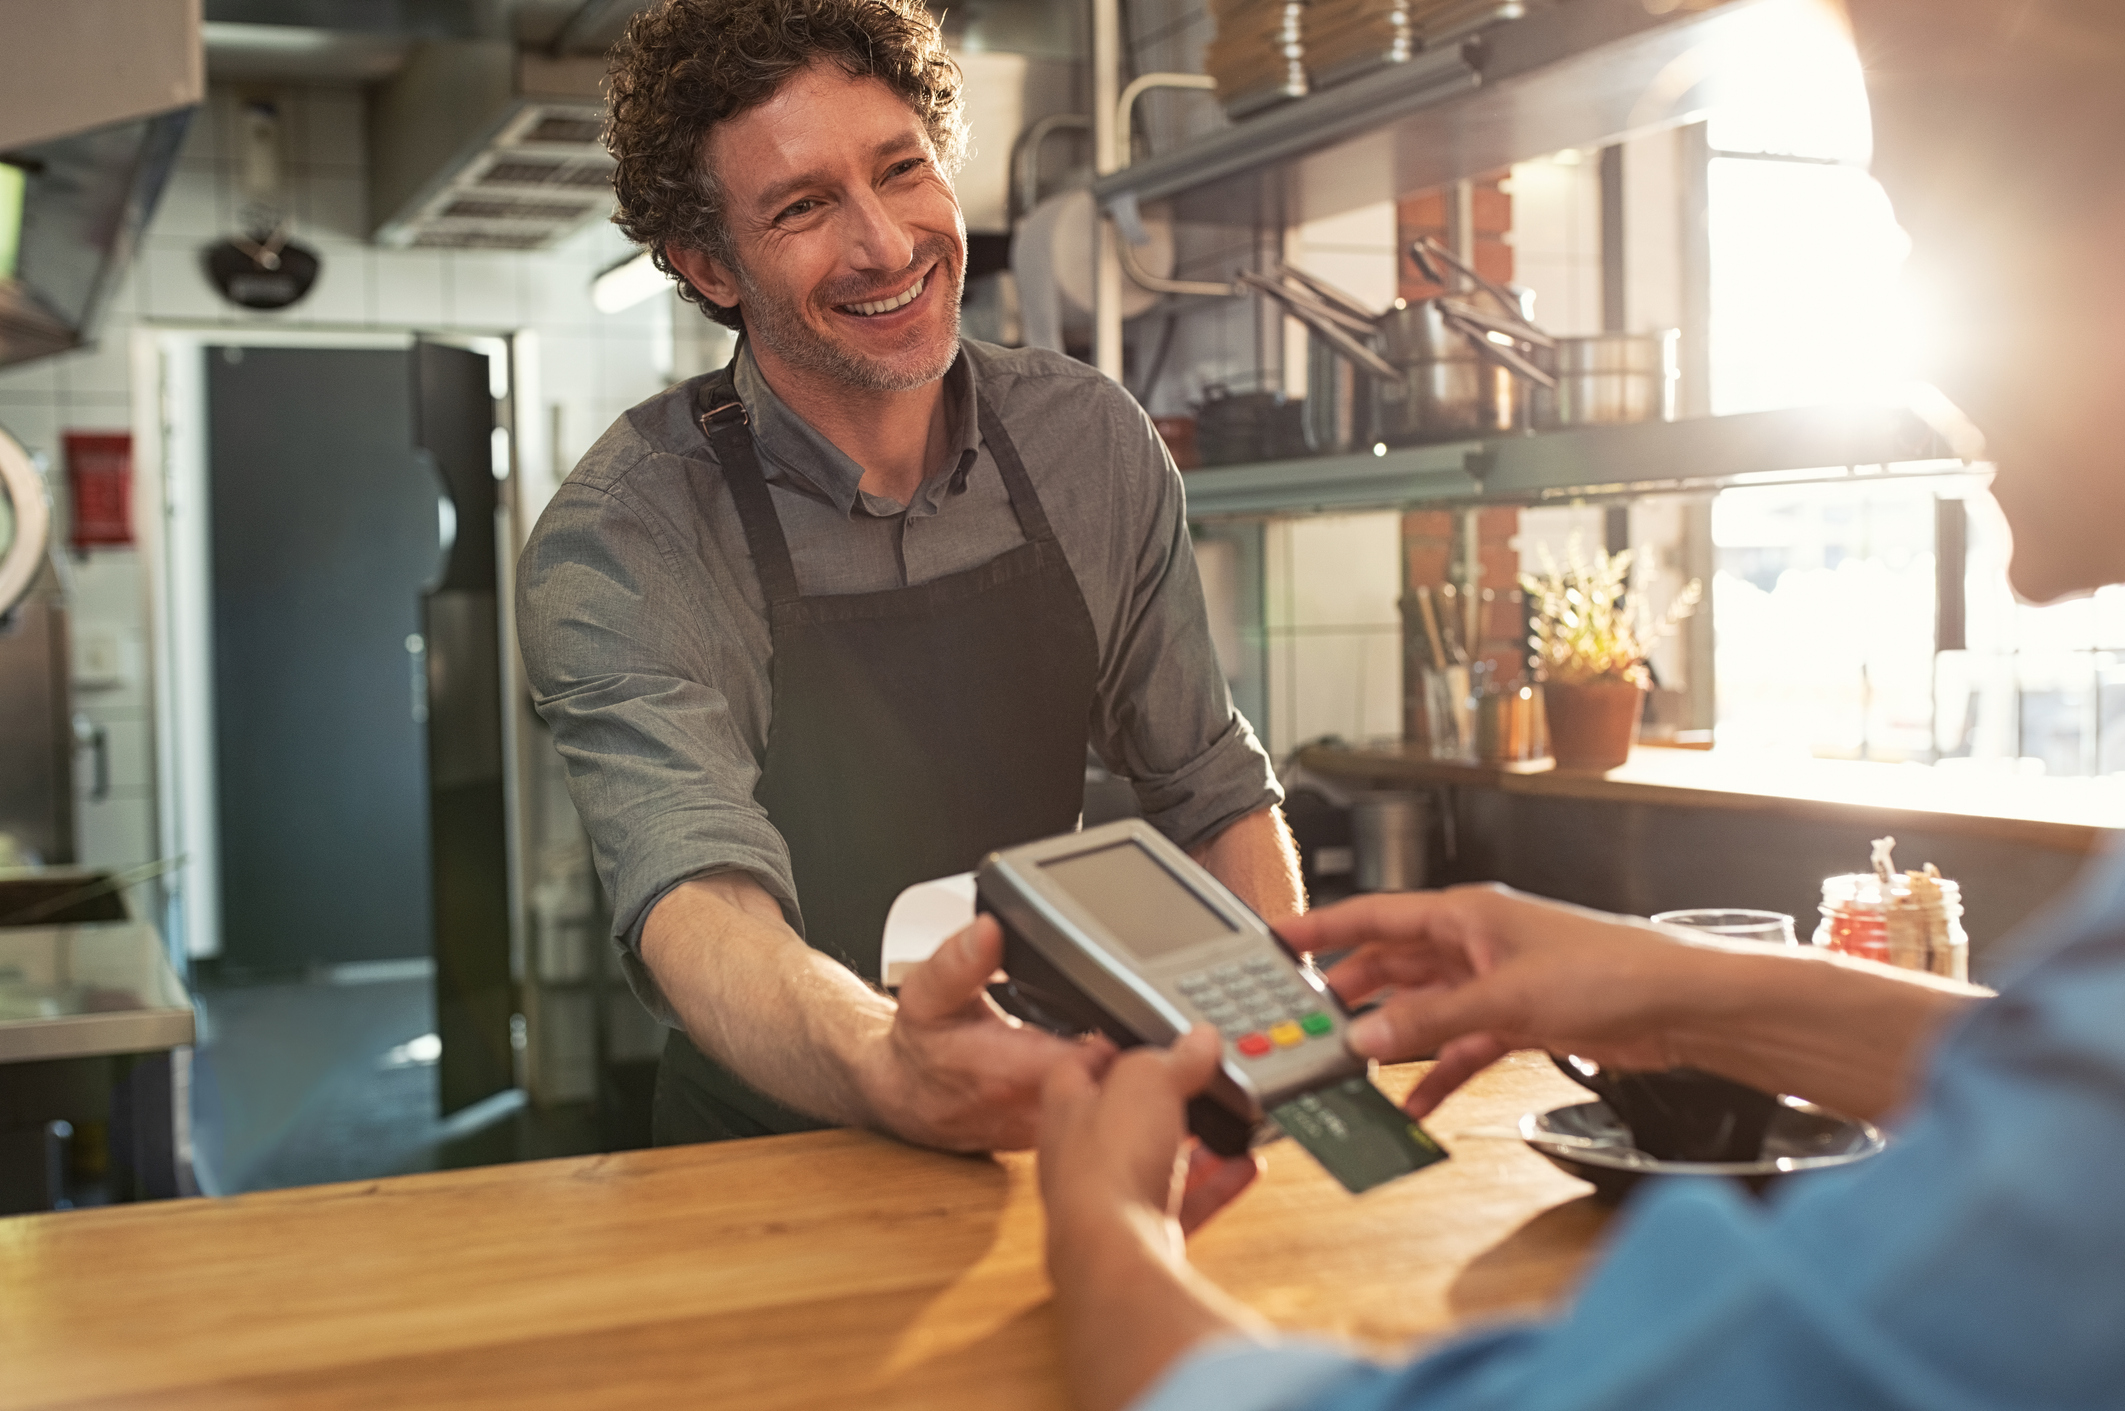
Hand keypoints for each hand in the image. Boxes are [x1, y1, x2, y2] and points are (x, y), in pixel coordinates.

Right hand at [867, 915, 1114, 1151]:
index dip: (1111, 1037)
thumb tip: (989, 930)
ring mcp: (1040, 1130)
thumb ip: (959, 960)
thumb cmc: (920, 1043)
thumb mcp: (926, 992)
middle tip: (1139, 1023)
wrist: (902, 1095)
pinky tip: (1101, 1069)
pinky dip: (1103, 1095)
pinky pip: (1092, 1119)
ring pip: (1103, 1109)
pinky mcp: (1048, 1138)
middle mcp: (1025, 1109)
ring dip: (1118, 1077)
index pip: (1082, 1063)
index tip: (1124, 1013)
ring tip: (1122, 1042)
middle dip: (1126, 1056)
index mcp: (1001, 1071)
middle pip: (1103, 1086)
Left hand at [1038, 1026, 1262, 1275]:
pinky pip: (1187, 1204)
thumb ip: (1173, 1058)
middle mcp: (1082, 1156)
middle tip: (1195, 1081)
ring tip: (1227, 1124)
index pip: (1078, 1066)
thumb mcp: (1146, 1082)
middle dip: (1162, 1100)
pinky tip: (1244, 1167)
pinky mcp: (1144, 1234)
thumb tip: (1198, 1041)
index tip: (1141, 1037)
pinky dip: (1217, 1185)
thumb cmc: (1107, 1165)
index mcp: (1067, 1110)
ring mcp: (1113, 1200)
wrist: (1115, 1255)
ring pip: (1156, 1163)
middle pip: (1123, 1118)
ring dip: (1193, 1145)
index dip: (1109, 1047)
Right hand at [1279, 885, 1697, 1118]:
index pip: (1374, 915)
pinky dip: (1437, 1072)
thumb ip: (1432, 1020)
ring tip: (1349, 1065)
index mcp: (1465, 914)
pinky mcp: (1518, 1020)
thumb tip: (1367, 1034)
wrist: (1680, 1006)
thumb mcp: (1507, 997)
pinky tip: (1415, 1102)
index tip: (1277, 940)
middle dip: (1349, 993)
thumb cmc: (1613, 970)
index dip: (1323, 928)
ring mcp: (1495, 982)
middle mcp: (1474, 943)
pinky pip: (1460, 1047)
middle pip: (1392, 965)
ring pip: (1424, 1009)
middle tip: (1305, 1020)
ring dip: (1391, 1038)